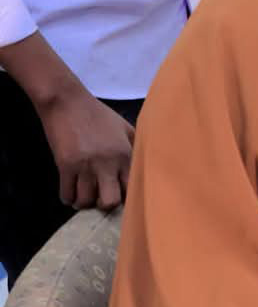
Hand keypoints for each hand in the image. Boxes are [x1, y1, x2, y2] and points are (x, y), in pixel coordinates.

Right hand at [38, 88, 133, 209]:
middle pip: (110, 201)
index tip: (123, 198)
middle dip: (106, 205)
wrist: (66, 101)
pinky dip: (68, 198)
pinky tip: (70, 195)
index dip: (128, 198)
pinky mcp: (65, 165)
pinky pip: (66, 193)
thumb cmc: (98, 114)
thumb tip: (144, 165)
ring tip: (85, 198)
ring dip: (84, 203)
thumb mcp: (124, 128)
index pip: (132, 189)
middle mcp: (107, 164)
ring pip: (85, 200)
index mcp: (125, 156)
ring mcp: (85, 166)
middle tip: (102, 200)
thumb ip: (134, 147)